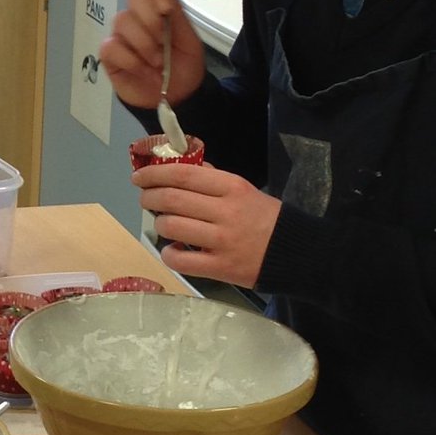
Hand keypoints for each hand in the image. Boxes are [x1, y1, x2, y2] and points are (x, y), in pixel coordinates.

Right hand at [99, 0, 206, 110]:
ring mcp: (122, 34)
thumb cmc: (184, 65)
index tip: (167, 9)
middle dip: (151, 19)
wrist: (178, 97)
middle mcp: (139, 15)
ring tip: (157, 64)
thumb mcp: (189, 40)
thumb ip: (176, 14)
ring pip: (122, 20)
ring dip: (144, 44)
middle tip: (164, 42)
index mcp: (160, 6)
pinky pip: (111, 46)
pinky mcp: (110, 54)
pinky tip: (144, 71)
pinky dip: (131, 60)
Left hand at [139, 162, 281, 286]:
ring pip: (172, 227)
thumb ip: (214, 179)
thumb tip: (181, 167)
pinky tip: (174, 250)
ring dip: (159, 223)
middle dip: (149, 196)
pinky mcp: (219, 267)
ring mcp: (221, 241)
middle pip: (172, 199)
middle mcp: (225, 211)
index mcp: (232, 187)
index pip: (183, 175)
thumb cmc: (266, 218)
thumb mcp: (246, 190)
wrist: (295, 253)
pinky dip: (169, 253)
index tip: (140, 176)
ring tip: (164, 223)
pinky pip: (180, 260)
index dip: (154, 174)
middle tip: (145, 198)